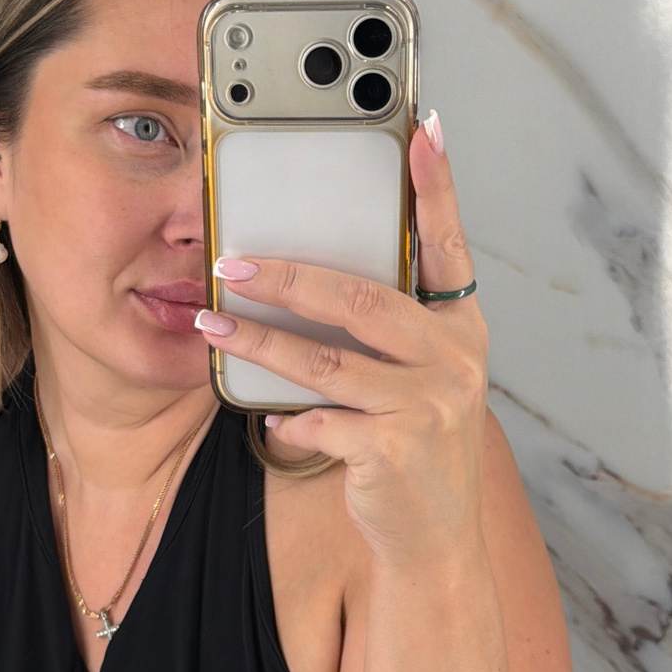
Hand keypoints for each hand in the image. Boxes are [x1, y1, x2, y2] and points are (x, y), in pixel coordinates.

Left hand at [196, 110, 486, 568]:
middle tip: (233, 262)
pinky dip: (283, 417)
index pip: (448, 244)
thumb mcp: (417, 378)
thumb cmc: (414, 446)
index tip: (423, 129)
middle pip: (362, 299)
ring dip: (259, 342)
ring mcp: (428, 406)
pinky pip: (319, 421)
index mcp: (460, 329)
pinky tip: (264, 416)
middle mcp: (454, 360)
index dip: (437, 187)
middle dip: (290, 276)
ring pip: (326, 361)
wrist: (433, 541)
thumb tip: (311, 273)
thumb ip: (387, 328)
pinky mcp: (393, 452)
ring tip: (211, 324)